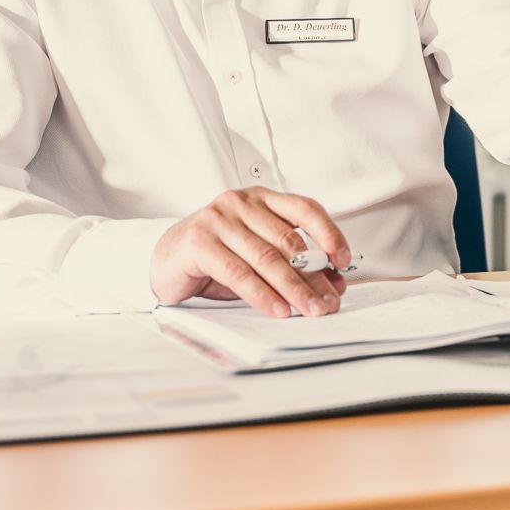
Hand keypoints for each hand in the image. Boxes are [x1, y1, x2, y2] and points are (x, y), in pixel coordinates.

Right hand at [150, 187, 350, 317]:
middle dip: (314, 275)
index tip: (345, 259)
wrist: (164, 260)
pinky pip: (239, 272)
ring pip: (266, 258)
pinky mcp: (199, 241)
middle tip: (329, 301)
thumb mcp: (258, 257)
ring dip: (293, 289)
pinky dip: (262, 295)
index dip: (329, 233)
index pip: (305, 208)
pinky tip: (278, 310)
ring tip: (310, 310)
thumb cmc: (217, 257)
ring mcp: (218, 219)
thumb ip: (293, 264)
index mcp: (262, 198)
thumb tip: (334, 283)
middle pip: (289, 241)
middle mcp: (241, 202)